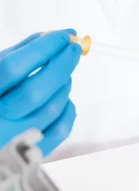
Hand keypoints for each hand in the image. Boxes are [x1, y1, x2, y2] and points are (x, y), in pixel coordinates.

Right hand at [0, 30, 81, 156]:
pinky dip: (68, 109)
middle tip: (73, 50)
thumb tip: (59, 34)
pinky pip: (60, 130)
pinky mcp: (30, 155)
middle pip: (36, 90)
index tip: (63, 36)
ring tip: (62, 75)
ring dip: (64, 85)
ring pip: (51, 109)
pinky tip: (63, 98)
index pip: (13, 67)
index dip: (42, 48)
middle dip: (61, 65)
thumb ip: (22, 51)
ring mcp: (12, 141)